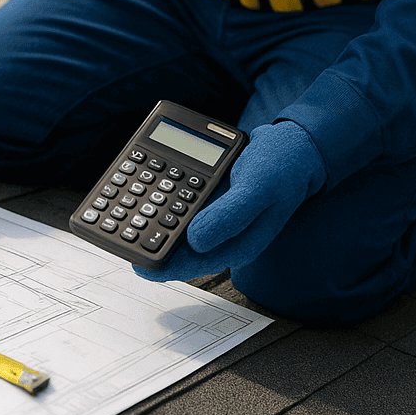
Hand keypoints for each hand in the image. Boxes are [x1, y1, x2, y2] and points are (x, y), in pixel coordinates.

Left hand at [134, 121, 326, 282]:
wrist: (295, 149)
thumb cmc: (282, 168)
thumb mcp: (258, 188)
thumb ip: (230, 214)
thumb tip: (195, 240)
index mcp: (239, 245)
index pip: (194, 264)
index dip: (164, 266)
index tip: (137, 263)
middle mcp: (226, 239)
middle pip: (181, 251)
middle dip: (152, 244)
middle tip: (120, 234)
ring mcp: (218, 222)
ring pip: (180, 231)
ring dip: (155, 224)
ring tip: (126, 217)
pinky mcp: (213, 205)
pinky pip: (184, 209)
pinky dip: (166, 203)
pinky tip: (148, 195)